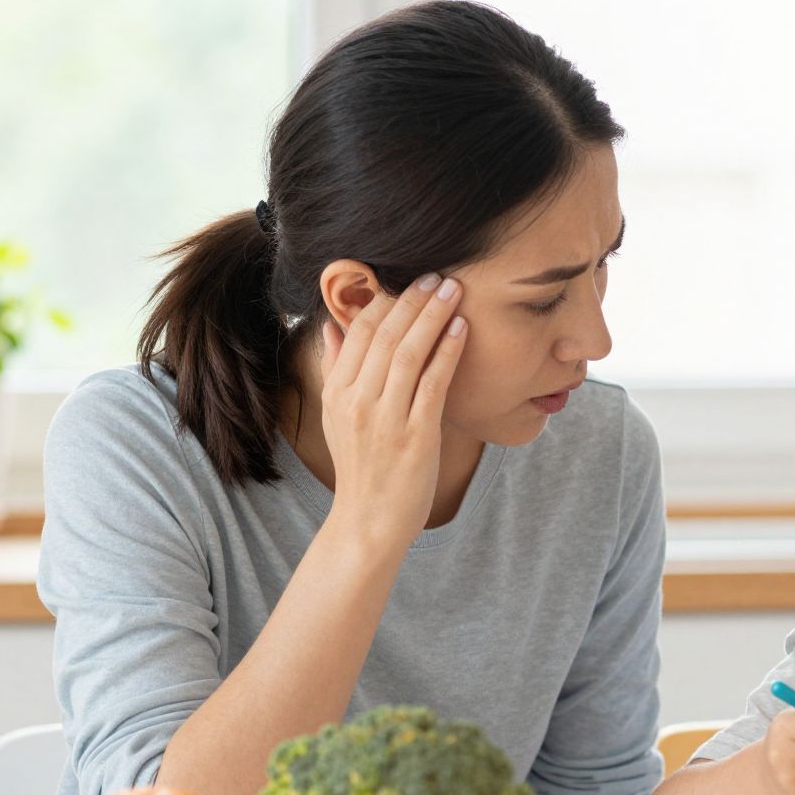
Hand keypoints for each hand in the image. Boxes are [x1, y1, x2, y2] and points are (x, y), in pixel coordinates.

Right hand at [317, 274, 467, 549]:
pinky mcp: (416, 434)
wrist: (369, 521)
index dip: (384, 301)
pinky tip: (462, 329)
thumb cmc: (362, 467)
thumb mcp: (337, 417)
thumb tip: (333, 327)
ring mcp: (385, 418)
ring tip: (453, 290)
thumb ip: (335, 369)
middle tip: (437, 273)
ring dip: (433, 316)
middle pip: (385, 335)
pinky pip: (433, 383)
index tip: (407, 279)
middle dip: (413, 299)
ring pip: (409, 353)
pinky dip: (448, 351)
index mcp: (337, 392)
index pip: (358, 332)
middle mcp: (357, 401)